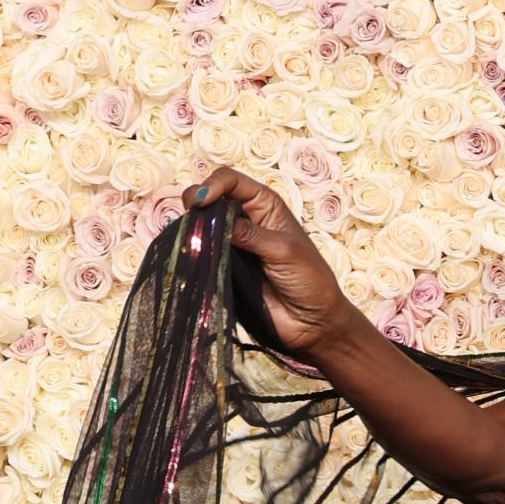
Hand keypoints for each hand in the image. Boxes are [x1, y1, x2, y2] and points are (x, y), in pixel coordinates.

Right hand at [183, 167, 353, 361]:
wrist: (313, 323)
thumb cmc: (310, 280)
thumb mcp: (283, 250)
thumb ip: (249, 234)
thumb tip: (212, 221)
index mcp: (264, 204)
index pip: (230, 180)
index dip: (211, 185)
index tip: (200, 202)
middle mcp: (246, 219)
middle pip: (210, 199)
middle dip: (196, 205)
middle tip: (191, 223)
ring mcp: (233, 244)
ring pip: (203, 227)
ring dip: (193, 231)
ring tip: (191, 241)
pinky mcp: (226, 268)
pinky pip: (204, 255)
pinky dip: (196, 253)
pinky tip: (193, 257)